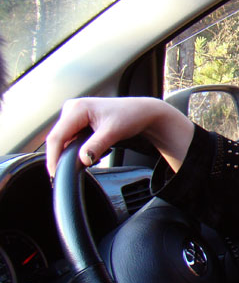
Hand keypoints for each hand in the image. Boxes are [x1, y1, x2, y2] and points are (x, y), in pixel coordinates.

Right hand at [46, 97, 193, 176]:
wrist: (142, 112)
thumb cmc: (130, 116)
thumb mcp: (113, 132)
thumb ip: (96, 146)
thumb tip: (83, 159)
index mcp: (77, 108)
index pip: (57, 137)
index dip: (54, 157)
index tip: (56, 173)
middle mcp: (72, 108)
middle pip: (57, 139)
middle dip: (59, 157)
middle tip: (65, 174)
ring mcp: (74, 115)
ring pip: (62, 140)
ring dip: (67, 153)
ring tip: (79, 164)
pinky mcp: (78, 121)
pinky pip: (70, 139)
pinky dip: (74, 149)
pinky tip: (84, 155)